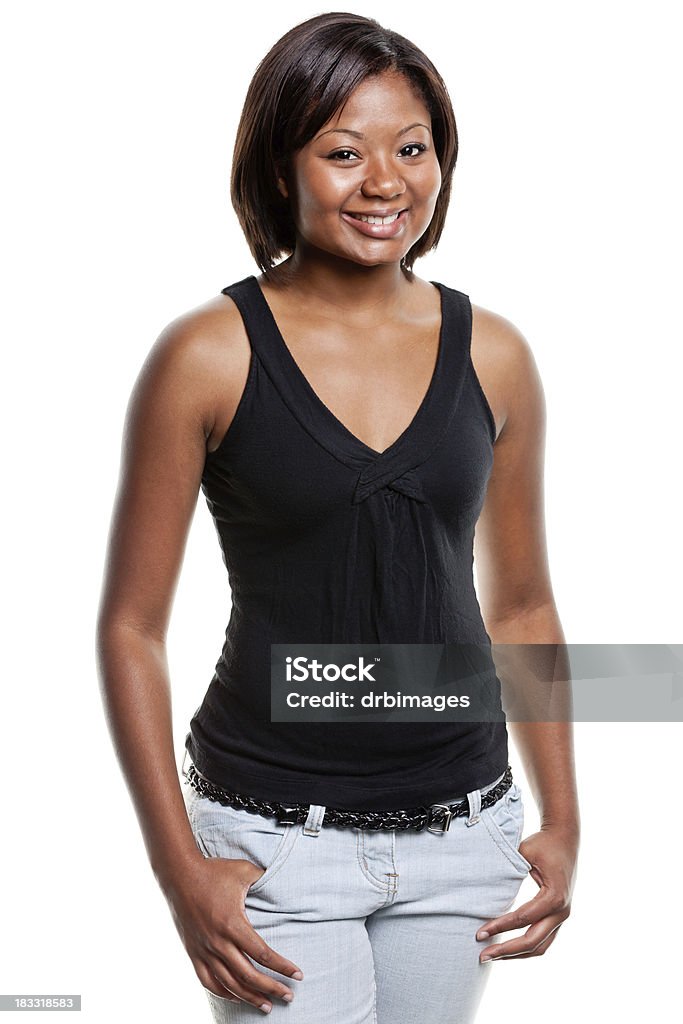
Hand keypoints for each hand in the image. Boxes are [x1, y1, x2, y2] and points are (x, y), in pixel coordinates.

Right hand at [162, 853, 303, 1011]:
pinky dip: (223, 992)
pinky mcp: (193, 952)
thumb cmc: (213, 871)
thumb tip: (282, 878)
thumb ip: (264, 877)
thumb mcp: (243, 870)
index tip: (297, 975)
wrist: (179, 874)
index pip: (262, 954)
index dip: (282, 967)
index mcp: (233, 924)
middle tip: (288, 996)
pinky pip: (208, 980)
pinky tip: (235, 997)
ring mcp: (204, 950)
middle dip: (271, 988)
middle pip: (249, 975)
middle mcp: (218, 942)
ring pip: (229, 983)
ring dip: (249, 997)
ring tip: (267, 1005)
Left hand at [475, 823, 577, 962]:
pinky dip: (525, 947)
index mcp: (554, 896)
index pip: (523, 918)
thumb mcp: (524, 852)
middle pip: (533, 941)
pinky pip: (543, 940)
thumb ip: (509, 872)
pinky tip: (507, 948)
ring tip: (492, 955)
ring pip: (540, 947)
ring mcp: (562, 916)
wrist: (565, 838)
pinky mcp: (558, 917)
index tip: (480, 933)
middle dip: (506, 950)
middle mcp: (562, 911)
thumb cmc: (543, 843)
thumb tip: (486, 892)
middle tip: (482, 955)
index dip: (500, 926)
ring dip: (516, 954)